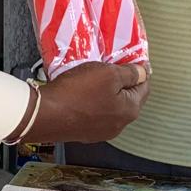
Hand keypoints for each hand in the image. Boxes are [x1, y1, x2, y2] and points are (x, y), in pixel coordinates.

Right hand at [20, 62, 149, 143]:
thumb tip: (144, 73)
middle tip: (112, 64)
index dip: (141, 70)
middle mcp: (119, 125)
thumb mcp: (108, 74)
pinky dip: (94, 101)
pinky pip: (96, 112)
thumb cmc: (78, 92)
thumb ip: (130, 74)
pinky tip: (84, 91)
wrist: (46, 114)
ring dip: (108, 91)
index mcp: (130, 110)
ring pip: (112, 105)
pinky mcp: (85, 132)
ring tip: (96, 75)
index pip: (145, 86)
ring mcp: (101, 131)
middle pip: (129, 97)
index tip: (132, 58)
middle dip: (123, 81)